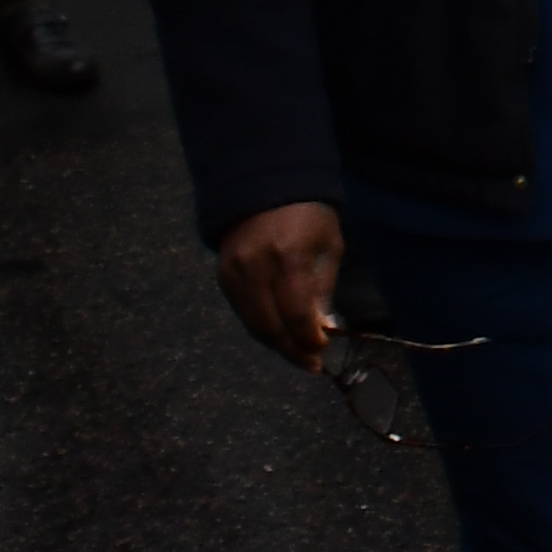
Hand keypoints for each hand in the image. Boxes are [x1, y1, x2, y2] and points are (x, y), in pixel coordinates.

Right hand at [214, 200, 344, 362]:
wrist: (266, 187)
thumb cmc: (309, 215)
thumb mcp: (328, 245)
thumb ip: (323, 288)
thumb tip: (321, 328)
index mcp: (288, 256)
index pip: (296, 313)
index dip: (308, 338)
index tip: (323, 349)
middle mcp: (256, 266)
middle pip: (271, 325)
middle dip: (292, 350)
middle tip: (311, 364)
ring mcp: (235, 272)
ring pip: (253, 324)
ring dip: (276, 345)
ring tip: (297, 355)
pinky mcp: (223, 275)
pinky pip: (242, 312)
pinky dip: (261, 328)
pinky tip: (279, 335)